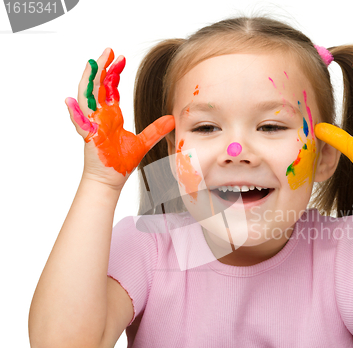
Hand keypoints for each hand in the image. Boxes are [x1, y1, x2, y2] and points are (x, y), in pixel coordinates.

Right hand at [66, 48, 173, 189]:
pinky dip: (74, 113)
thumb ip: (156, 130)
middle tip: (109, 51)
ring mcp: (92, 125)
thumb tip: (171, 119)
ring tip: (93, 63)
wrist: (111, 180)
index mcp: (110, 115)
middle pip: (96, 86)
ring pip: (86, 97)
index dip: (113, 73)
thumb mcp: (143, 142)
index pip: (109, 89)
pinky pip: (79, 123)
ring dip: (89, 80)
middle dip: (102, 68)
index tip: (121, 58)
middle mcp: (99, 116)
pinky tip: (70, 101)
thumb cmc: (121, 163)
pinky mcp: (89, 137)